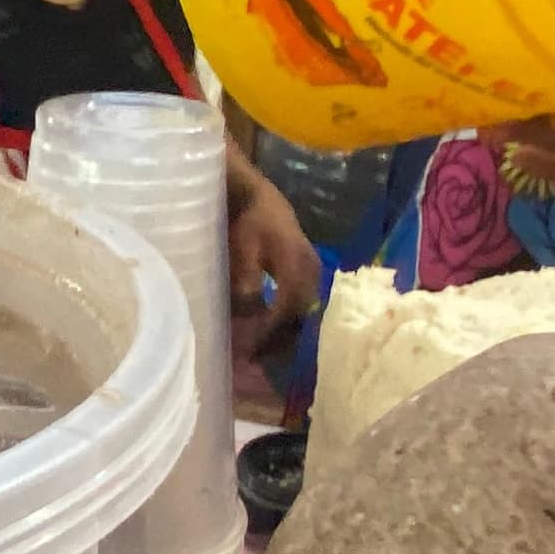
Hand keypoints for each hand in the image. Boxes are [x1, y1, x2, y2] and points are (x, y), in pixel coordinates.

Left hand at [223, 154, 321, 357]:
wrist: (253, 193)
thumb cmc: (245, 217)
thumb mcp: (242, 247)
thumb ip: (246, 280)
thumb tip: (250, 317)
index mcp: (298, 265)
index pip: (288, 310)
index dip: (270, 334)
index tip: (251, 352)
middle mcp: (312, 271)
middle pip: (301, 317)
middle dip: (280, 340)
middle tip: (257, 360)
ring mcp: (313, 271)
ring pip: (302, 312)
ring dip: (284, 333)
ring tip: (260, 350)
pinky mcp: (307, 272)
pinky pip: (300, 303)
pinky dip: (284, 320)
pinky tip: (266, 330)